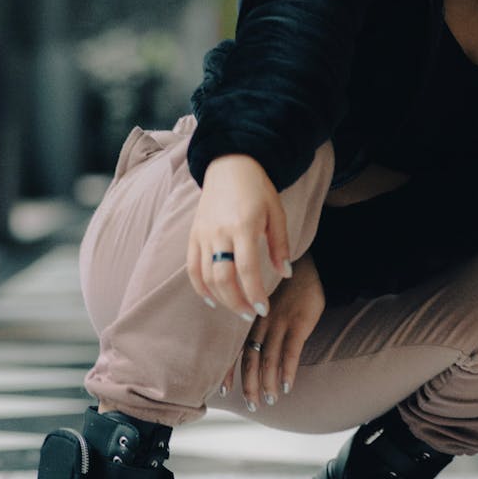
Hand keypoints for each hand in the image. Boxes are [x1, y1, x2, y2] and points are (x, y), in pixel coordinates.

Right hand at [186, 154, 291, 320]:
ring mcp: (203, 234)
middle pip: (223, 278)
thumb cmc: (257, 189)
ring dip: (221, 298)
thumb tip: (285, 273)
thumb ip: (280, 245)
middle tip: (250, 314)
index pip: (247, 270)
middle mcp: (220, 232)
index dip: (255, 294)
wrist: (229, 164)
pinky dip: (200, 286)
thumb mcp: (276, 212)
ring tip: (236, 308)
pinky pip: (192, 267)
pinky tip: (212, 299)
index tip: (263, 309)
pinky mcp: (193, 234)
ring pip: (206, 276)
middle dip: (237, 302)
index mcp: (243, 225)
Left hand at [220, 252, 325, 407]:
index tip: (224, 391)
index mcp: (249, 315)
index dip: (228, 371)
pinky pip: (291, 352)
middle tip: (252, 404)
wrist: (309, 263)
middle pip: (250, 358)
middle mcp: (260, 320)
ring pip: (269, 359)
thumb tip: (247, 346)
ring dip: (269, 382)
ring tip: (270, 399)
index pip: (232, 348)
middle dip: (250, 384)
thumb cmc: (284, 284)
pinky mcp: (299, 323)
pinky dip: (287, 371)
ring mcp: (279, 322)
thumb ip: (254, 320)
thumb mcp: (263, 298)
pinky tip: (287, 386)